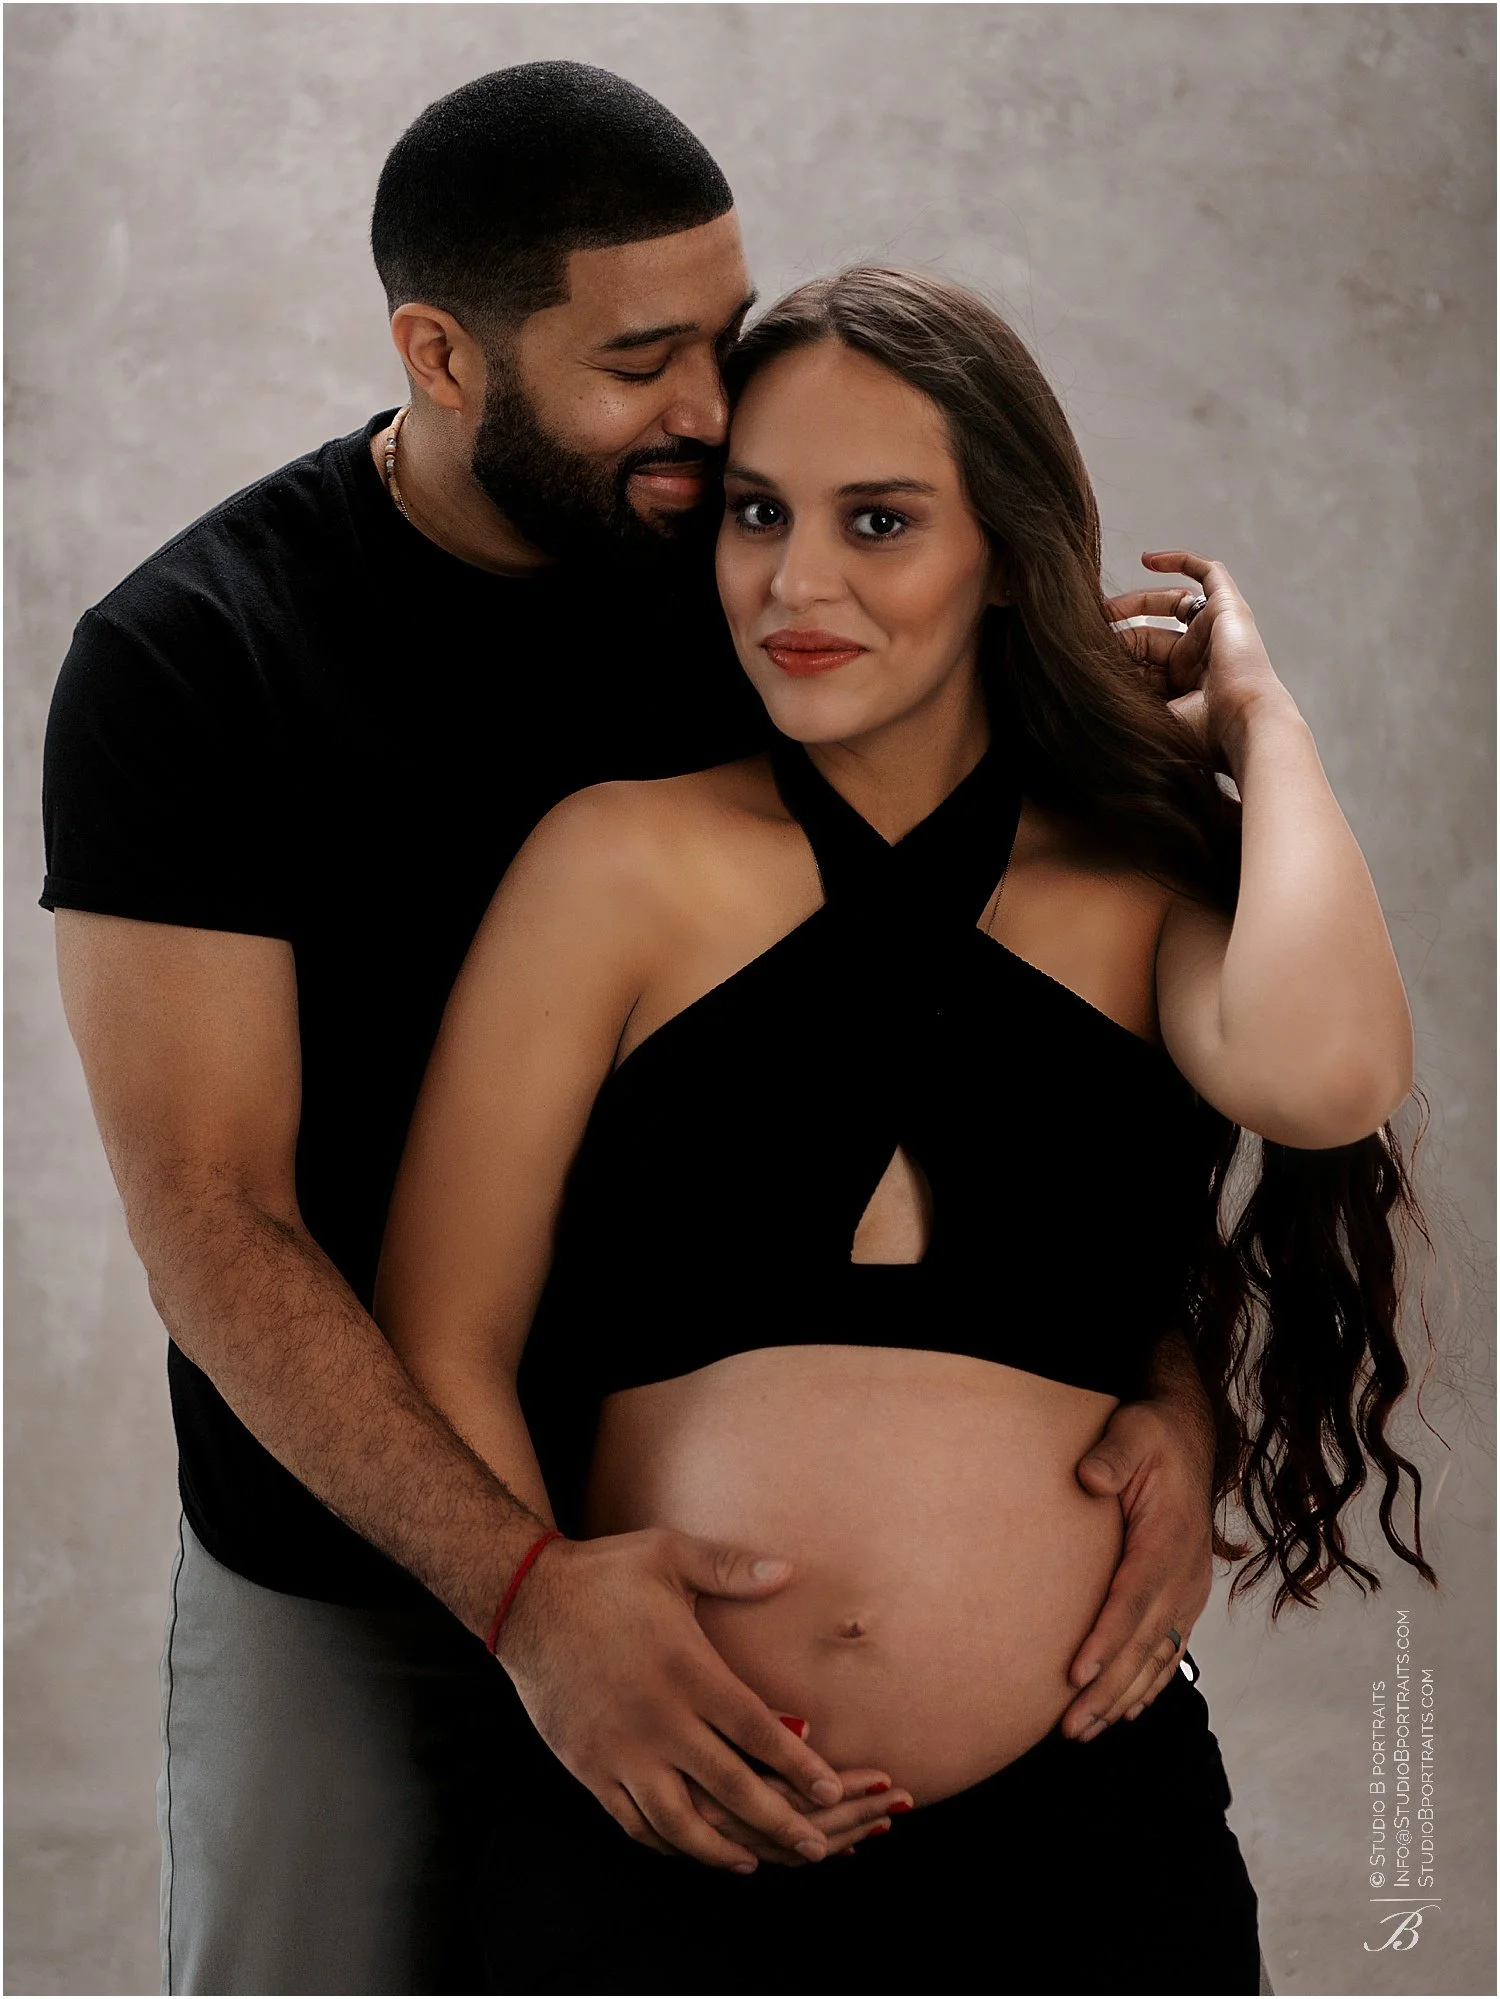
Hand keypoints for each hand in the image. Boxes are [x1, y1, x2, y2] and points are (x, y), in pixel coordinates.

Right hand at [494, 1526, 885, 1869]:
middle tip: (819, 1847)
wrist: (526, 1600)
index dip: (799, 1765)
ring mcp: (620, 1751)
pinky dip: (667, 1843)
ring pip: (680, 1823)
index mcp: (686, 1671)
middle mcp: (657, 1721)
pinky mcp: (589, 1768)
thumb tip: (789, 1570)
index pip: (757, 1731)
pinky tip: (690, 1846)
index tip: (834, 1788)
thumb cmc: (605, 1573)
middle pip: (730, 1788)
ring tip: (756, 1862)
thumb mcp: (670, 1554)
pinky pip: (632, 1823)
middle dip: (780, 1822)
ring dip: (723, 1850)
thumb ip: (732, 1568)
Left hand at [1062, 1398, 1213, 1742]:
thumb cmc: (1152, 1435)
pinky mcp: (1185, 1596)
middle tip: (1069, 1728)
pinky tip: (1125, 1710)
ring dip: (1123, 1698)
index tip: (1074, 1674)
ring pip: (1157, 1657)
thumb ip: (1113, 1454)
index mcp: (1168, 1539)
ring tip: (1084, 1731)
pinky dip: (1149, 1684)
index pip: (1133, 1599)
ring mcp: (1189, 1589)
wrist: (1189, 1438)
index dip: (1106, 1640)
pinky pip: (1169, 1649)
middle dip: (1107, 1690)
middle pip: (1144, 1644)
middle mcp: (1185, 1574)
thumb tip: (1087, 1478)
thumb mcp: (1134, 1430)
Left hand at [1106, 550, 1298, 773]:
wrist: (1244, 725)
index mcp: (1184, 689)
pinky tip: (1147, 560)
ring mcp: (1215, 633)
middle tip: (1088, 625)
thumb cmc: (1201, 734)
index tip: (1084, 651)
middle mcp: (1200, 660)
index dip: (1114, 653)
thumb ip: (1122, 698)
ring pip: (1172, 604)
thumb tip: (1080, 686)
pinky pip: (1208, 573)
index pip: (1141, 662)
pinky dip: (1181, 561)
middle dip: (1119, 628)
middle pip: (1151, 633)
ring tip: (1105, 607)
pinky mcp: (1229, 610)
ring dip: (1137, 601)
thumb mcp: (1150, 718)